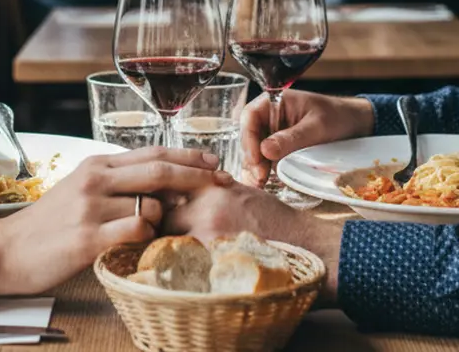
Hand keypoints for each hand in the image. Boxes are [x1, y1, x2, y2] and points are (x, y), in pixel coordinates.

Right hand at [0, 147, 232, 295]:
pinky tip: (145, 244)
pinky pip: (136, 230)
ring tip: (165, 231)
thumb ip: (116, 182)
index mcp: (97, 165)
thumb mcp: (81, 190)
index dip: (188, 156)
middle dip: (198, 176)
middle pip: (160, 169)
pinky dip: (149, 237)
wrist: (6, 251)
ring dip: (167, 218)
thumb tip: (160, 184)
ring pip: (152, 204)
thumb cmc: (48, 224)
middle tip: (223, 183)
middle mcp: (96, 179)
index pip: (153, 152)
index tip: (215, 163)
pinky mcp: (87, 237)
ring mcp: (91, 207)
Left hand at [163, 180, 342, 300]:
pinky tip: (185, 271)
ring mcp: (209, 234)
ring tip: (168, 254)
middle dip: (156, 224)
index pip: (166, 188)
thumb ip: (212, 191)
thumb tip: (185, 194)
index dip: (157, 201)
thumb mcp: (242, 192)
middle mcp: (206, 207)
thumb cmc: (275, 219)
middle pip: (161, 214)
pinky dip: (181, 267)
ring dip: (166, 246)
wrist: (304, 243)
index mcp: (212, 187)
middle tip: (157, 234)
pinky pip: (184, 264)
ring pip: (168, 240)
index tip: (154, 209)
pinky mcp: (215, 260)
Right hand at [241, 90, 373, 187]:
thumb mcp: (317, 127)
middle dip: (252, 158)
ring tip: (261, 185)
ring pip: (255, 150)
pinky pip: (265, 159)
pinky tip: (266, 183)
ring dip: (255, 167)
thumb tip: (265, 150)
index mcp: (275, 101)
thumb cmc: (338, 117)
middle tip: (260, 179)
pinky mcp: (279, 148)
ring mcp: (273, 133)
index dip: (249, 139)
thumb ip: (292, 137)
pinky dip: (264, 171)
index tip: (257, 160)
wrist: (355, 126)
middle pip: (249, 136)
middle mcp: (269, 116)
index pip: (250, 117)